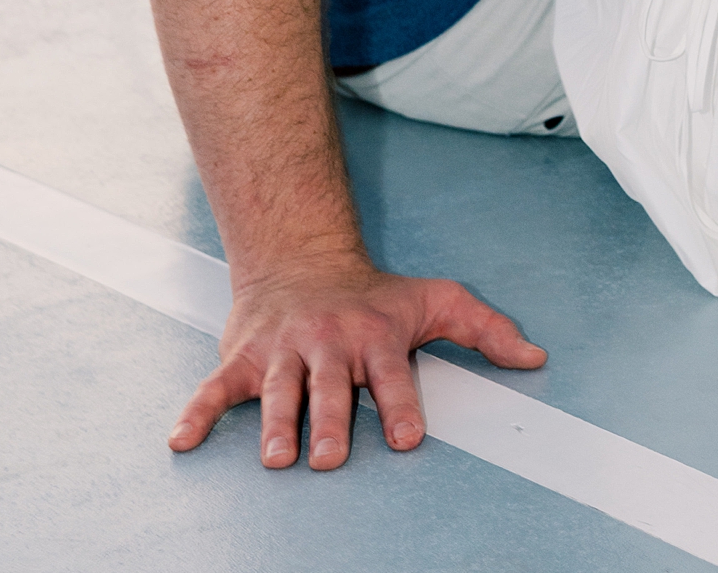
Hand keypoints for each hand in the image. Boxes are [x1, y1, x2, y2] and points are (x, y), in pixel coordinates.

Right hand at [170, 250, 545, 468]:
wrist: (303, 258)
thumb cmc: (376, 295)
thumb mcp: (436, 300)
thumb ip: (486, 329)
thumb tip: (537, 358)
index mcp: (375, 336)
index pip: (392, 374)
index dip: (400, 405)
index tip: (407, 437)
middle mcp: (329, 343)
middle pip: (331, 388)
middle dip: (331, 421)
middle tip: (329, 457)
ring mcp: (283, 350)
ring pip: (279, 389)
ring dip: (276, 423)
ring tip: (277, 458)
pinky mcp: (243, 358)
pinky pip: (215, 388)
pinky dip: (197, 412)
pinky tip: (180, 442)